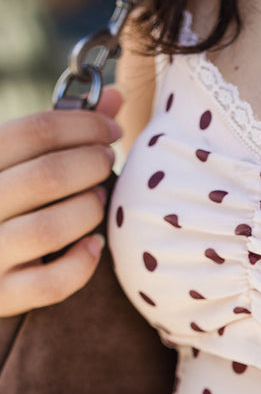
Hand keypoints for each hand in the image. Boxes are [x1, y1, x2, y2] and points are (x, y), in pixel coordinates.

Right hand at [0, 85, 122, 317]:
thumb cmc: (4, 204)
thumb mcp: (17, 161)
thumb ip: (61, 131)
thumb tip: (116, 97)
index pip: (33, 130)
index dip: (83, 125)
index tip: (111, 130)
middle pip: (47, 176)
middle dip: (91, 164)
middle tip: (107, 161)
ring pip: (49, 229)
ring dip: (88, 209)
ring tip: (99, 199)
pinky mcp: (2, 296)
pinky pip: (52, 283)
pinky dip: (81, 263)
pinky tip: (95, 246)